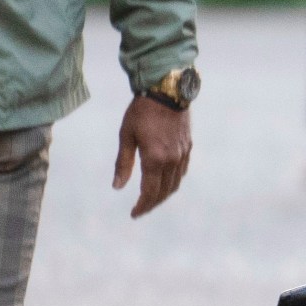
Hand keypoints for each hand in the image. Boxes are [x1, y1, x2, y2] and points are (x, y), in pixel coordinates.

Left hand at [113, 94, 191, 217]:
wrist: (167, 91)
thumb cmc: (142, 111)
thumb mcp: (126, 136)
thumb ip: (123, 163)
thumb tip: (117, 187)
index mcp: (154, 158)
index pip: (149, 192)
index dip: (142, 206)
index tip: (134, 214)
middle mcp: (171, 160)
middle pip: (163, 192)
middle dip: (152, 204)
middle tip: (141, 210)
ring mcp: (182, 154)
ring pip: (175, 184)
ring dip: (163, 195)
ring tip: (151, 199)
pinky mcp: (188, 147)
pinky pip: (182, 172)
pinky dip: (173, 182)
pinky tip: (165, 181)